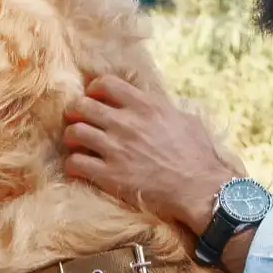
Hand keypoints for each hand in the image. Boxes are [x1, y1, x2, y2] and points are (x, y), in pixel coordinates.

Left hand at [61, 76, 238, 232]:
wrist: (200, 189)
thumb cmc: (198, 156)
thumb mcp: (185, 120)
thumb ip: (163, 108)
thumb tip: (153, 102)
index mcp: (146, 106)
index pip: (105, 83)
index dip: (94, 89)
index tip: (94, 97)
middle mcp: (126, 124)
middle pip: (82, 105)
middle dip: (76, 111)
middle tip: (79, 120)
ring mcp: (116, 149)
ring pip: (73, 132)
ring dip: (72, 137)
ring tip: (77, 143)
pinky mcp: (110, 176)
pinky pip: (75, 163)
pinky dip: (73, 163)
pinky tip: (80, 166)